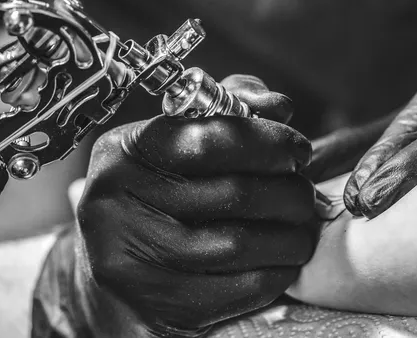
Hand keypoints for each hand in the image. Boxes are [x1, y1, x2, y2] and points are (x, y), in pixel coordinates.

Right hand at [73, 75, 315, 336]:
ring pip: (240, 244)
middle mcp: (116, 207)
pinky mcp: (160, 309)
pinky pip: (241, 288)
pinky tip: (283, 260)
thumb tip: (279, 107)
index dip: (268, 142)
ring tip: (302, 227)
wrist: (112, 275)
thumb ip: (226, 114)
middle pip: (233, 194)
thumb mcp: (174, 144)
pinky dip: (277, 271)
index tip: (298, 150)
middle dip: (289, 191)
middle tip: (305, 193)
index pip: (208, 141)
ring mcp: (133, 264)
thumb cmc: (155, 196)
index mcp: (122, 155)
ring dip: (291, 234)